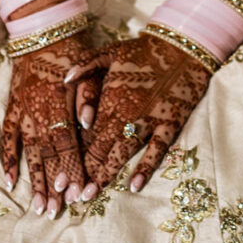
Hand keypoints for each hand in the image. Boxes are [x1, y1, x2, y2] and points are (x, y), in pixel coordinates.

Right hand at [2, 32, 103, 215]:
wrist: (42, 28)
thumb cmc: (72, 48)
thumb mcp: (88, 67)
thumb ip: (89, 96)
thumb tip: (89, 123)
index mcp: (59, 100)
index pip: (66, 141)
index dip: (71, 167)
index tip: (77, 192)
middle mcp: (37, 108)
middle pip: (46, 153)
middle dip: (52, 184)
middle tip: (55, 211)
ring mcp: (22, 109)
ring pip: (28, 150)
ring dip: (34, 179)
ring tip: (38, 206)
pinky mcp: (13, 106)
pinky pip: (8, 135)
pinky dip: (9, 157)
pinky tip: (10, 180)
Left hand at [66, 33, 212, 192]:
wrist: (182, 47)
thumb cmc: (143, 50)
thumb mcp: (109, 51)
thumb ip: (85, 65)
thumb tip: (63, 80)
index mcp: (109, 97)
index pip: (85, 133)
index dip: (72, 154)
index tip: (60, 173)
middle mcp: (125, 112)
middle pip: (99, 148)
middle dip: (84, 172)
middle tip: (70, 195)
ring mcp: (148, 120)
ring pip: (122, 152)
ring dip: (106, 174)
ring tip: (91, 195)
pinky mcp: (169, 124)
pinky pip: (156, 150)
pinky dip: (145, 168)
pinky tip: (135, 186)